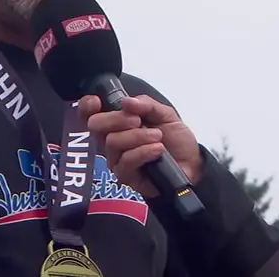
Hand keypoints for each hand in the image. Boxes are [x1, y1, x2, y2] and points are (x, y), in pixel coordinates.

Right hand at [78, 94, 202, 197]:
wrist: (192, 164)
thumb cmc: (175, 139)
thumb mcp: (165, 114)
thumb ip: (146, 105)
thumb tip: (126, 102)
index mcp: (117, 123)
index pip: (90, 113)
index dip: (86, 106)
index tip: (96, 102)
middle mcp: (112, 139)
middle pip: (96, 126)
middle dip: (116, 119)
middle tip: (137, 121)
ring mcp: (116, 158)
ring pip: (113, 142)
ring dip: (138, 136)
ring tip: (157, 137)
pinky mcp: (125, 176)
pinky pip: (126, 160)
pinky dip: (144, 151)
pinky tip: (158, 150)